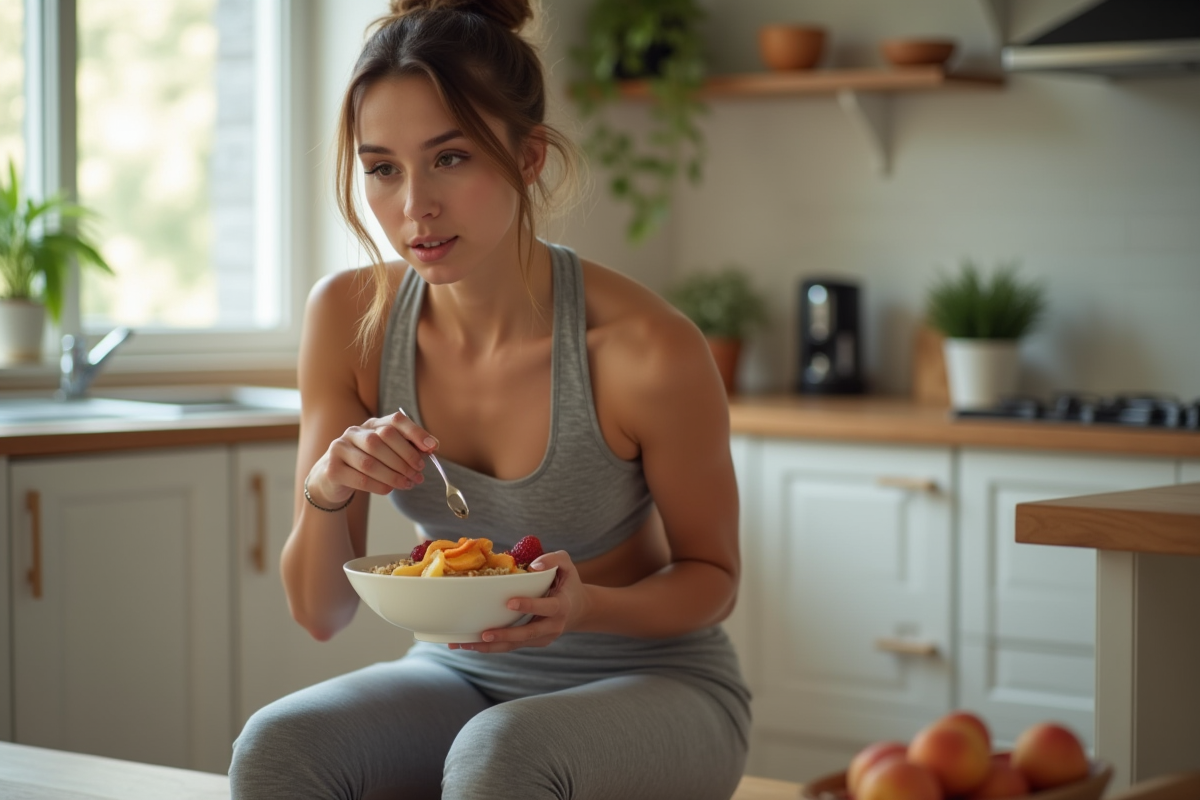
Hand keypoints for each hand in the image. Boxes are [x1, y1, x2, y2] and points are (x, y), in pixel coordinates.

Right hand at [304, 411, 437, 506]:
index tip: (432, 447)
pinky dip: (379, 486)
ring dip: (394, 475)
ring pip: (371, 461)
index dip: (415, 432)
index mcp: (371, 425)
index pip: (395, 420)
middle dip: (406, 457)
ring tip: (408, 483)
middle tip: (419, 472)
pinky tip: (390, 490)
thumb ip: (407, 448)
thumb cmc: (366, 464)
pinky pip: (360, 478)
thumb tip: (432, 448)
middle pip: (383, 438)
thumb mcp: (386, 453)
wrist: (332, 479)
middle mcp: (354, 432)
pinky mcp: (333, 469)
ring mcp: (340, 448)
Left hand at [449, 551, 587, 652]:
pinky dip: (491, 647)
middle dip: (505, 636)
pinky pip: (511, 646)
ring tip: (467, 644)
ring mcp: (542, 638)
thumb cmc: (568, 583)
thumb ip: (553, 560)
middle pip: (527, 635)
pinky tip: (470, 644)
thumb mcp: (566, 565)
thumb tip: (533, 566)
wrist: (578, 609)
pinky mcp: (531, 643)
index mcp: (561, 606)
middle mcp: (552, 626)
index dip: (529, 606)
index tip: (510, 602)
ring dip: (491, 647)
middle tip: (484, 634)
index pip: (547, 608)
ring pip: (515, 645)